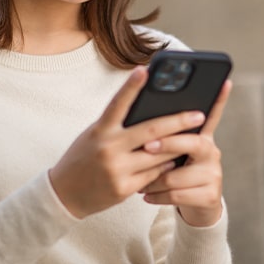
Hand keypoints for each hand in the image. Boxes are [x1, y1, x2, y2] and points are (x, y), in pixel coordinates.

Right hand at [49, 66, 206, 218]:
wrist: (64, 194)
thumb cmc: (83, 157)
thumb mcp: (95, 135)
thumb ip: (118, 126)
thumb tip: (151, 114)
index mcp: (99, 130)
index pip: (118, 103)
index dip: (131, 86)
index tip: (145, 69)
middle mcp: (108, 148)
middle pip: (150, 131)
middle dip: (178, 122)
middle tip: (199, 114)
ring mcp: (117, 170)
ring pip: (158, 156)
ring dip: (177, 147)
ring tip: (194, 136)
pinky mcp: (123, 189)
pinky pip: (153, 175)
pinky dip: (165, 167)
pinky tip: (174, 161)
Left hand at [139, 80, 231, 226]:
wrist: (194, 209)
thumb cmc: (175, 173)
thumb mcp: (172, 153)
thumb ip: (164, 137)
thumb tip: (141, 122)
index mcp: (202, 136)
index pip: (212, 114)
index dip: (220, 99)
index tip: (226, 82)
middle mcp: (212, 152)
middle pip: (192, 143)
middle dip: (167, 144)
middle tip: (146, 146)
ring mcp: (214, 174)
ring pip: (177, 174)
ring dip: (153, 180)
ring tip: (138, 182)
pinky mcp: (211, 196)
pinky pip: (177, 194)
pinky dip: (157, 196)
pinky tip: (145, 195)